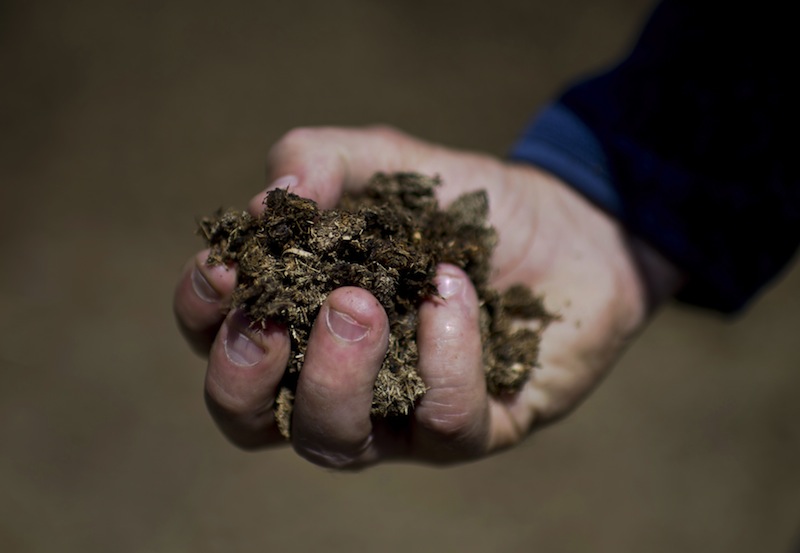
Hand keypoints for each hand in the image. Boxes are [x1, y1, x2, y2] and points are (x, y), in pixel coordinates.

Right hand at [173, 126, 682, 467]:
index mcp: (303, 323)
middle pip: (250, 421)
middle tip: (273, 316)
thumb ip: (323, 160)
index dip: (203, 316)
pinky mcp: (472, 432)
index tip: (226, 267)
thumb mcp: (387, 163)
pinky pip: (440, 424)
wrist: (569, 228)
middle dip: (245, 372)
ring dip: (336, 375)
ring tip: (362, 303)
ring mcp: (401, 418)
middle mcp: (339, 382)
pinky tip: (449, 291)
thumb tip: (271, 198)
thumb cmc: (465, 206)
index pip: (219, 343)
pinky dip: (441, 356)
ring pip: (335, 442)